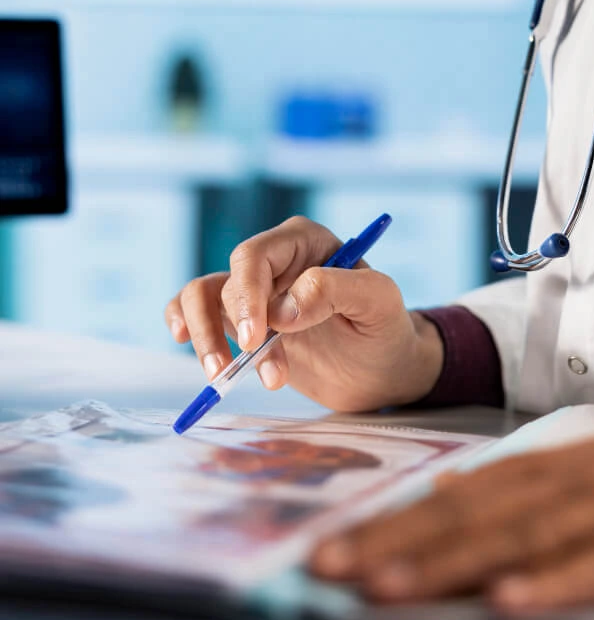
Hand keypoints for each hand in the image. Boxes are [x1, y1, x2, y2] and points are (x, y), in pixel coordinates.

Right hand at [164, 216, 443, 411]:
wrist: (380, 368)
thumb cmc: (384, 327)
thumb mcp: (378, 302)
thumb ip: (336, 290)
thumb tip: (284, 309)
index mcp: (304, 241)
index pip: (255, 257)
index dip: (246, 295)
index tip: (252, 338)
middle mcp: (273, 260)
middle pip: (227, 282)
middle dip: (228, 327)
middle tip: (247, 367)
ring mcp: (253, 291)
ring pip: (201, 296)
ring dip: (204, 336)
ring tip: (222, 377)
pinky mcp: (239, 321)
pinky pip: (195, 311)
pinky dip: (184, 324)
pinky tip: (185, 343)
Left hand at [310, 431, 593, 613]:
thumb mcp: (589, 471)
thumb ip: (528, 488)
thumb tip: (451, 502)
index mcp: (552, 463)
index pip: (459, 495)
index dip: (393, 522)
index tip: (332, 550)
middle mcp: (574, 476)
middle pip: (475, 513)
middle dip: (396, 543)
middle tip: (327, 571)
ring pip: (526, 534)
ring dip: (454, 560)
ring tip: (390, 589)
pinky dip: (561, 581)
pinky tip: (512, 602)